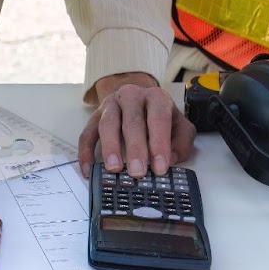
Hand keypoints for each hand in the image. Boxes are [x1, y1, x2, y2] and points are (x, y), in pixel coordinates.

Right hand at [80, 72, 194, 178]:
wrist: (137, 99)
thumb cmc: (159, 117)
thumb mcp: (179, 125)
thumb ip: (182, 142)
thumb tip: (171, 160)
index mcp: (155, 97)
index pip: (158, 118)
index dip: (159, 143)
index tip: (160, 167)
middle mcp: (131, 97)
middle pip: (132, 121)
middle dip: (135, 148)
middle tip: (137, 172)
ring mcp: (110, 105)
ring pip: (108, 125)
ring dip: (111, 148)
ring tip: (114, 169)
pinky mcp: (95, 116)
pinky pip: (87, 134)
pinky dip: (86, 152)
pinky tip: (89, 169)